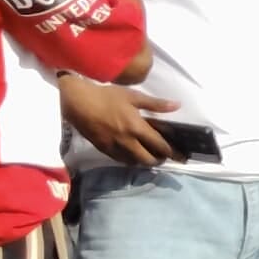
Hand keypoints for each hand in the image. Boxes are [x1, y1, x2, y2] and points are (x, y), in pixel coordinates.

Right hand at [57, 77, 179, 168]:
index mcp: (137, 128)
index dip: (172, 152)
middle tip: (163, 157)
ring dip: (144, 162)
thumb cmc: (107, 97)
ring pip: (133, 162)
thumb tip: (177, 105)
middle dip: (158, 161)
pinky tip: (132, 155)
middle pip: (147, 160)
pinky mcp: (102, 149)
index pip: (159, 145)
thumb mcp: (133, 96)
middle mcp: (126, 141)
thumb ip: (156, 104)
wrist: (77, 102)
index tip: (180, 155)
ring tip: (149, 156)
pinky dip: (129, 160)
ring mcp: (113, 147)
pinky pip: (119, 160)